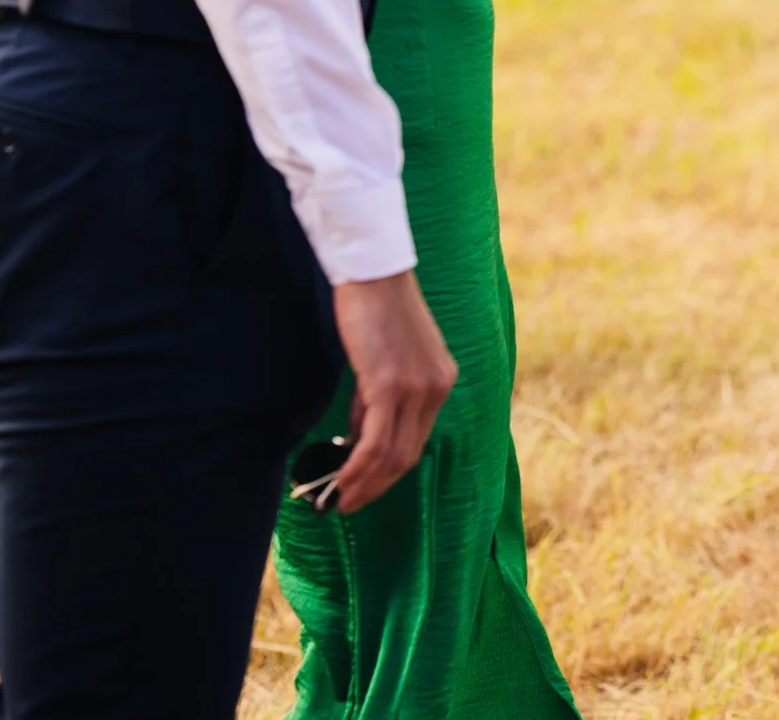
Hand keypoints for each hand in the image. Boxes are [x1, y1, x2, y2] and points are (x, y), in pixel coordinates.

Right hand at [329, 271, 456, 513]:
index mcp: (441, 382)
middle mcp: (437, 389)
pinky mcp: (391, 385)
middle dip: (376, 486)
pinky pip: (376, 442)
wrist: (373, 274)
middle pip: (408, 456)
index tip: (363, 488)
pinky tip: (339, 481)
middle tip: (346, 504)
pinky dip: (357, 467)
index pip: (418, 441)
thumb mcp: (383, 361)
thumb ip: (375, 401)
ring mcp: (417, 388)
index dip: (389, 472)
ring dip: (363, 484)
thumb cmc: (373, 311)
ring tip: (337, 501)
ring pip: (393, 455)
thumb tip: (357, 441)